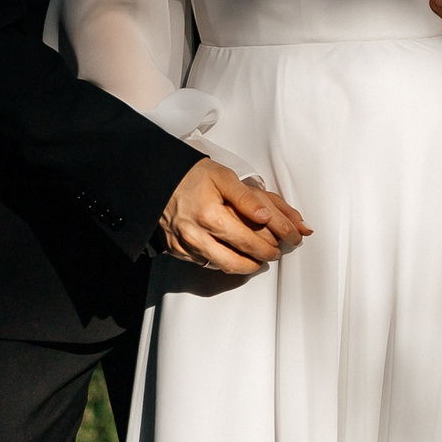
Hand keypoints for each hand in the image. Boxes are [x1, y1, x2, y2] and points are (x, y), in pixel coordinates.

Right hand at [156, 160, 309, 273]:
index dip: (270, 246)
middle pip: (236, 260)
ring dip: (243, 266)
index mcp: (211, 217)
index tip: (283, 244)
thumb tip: (266, 217)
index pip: (249, 241)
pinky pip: (204, 263)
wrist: (157, 179)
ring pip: (221, 267)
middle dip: (260, 260)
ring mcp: (185, 245)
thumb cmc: (192, 175)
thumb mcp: (224, 177)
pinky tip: (232, 254)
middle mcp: (197, 235)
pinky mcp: (177, 249)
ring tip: (257, 259)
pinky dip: (221, 261)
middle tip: (273, 254)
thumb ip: (247, 198)